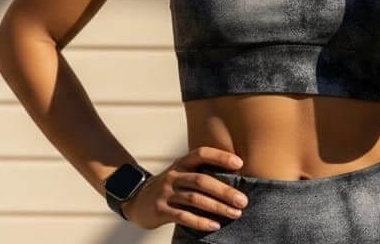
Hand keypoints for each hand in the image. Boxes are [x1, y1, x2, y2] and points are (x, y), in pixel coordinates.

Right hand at [119, 146, 248, 231]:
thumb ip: (200, 174)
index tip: (239, 163)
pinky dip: (200, 221)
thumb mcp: (180, 174)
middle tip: (242, 200)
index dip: (220, 156)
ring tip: (234, 214)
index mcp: (181, 163)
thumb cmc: (168, 188)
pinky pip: (183, 216)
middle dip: (224, 191)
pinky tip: (214, 225)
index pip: (201, 154)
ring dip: (217, 207)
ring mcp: (166, 193)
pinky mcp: (161, 210)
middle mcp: (173, 176)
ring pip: (194, 199)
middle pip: (201, 180)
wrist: (137, 200)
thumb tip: (234, 182)